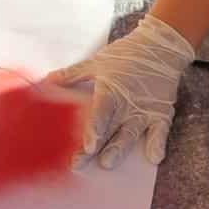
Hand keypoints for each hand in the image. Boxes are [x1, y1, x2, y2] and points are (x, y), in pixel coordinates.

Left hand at [50, 14, 193, 168]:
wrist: (160, 46)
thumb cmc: (127, 53)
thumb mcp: (97, 62)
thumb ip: (72, 74)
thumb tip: (47, 80)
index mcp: (111, 89)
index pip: (101, 111)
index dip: (93, 128)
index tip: (87, 145)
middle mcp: (127, 103)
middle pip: (110, 129)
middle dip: (97, 147)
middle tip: (82, 161)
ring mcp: (145, 109)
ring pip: (131, 133)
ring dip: (119, 148)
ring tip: (108, 162)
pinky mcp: (161, 112)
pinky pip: (161, 130)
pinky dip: (158, 143)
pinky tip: (154, 158)